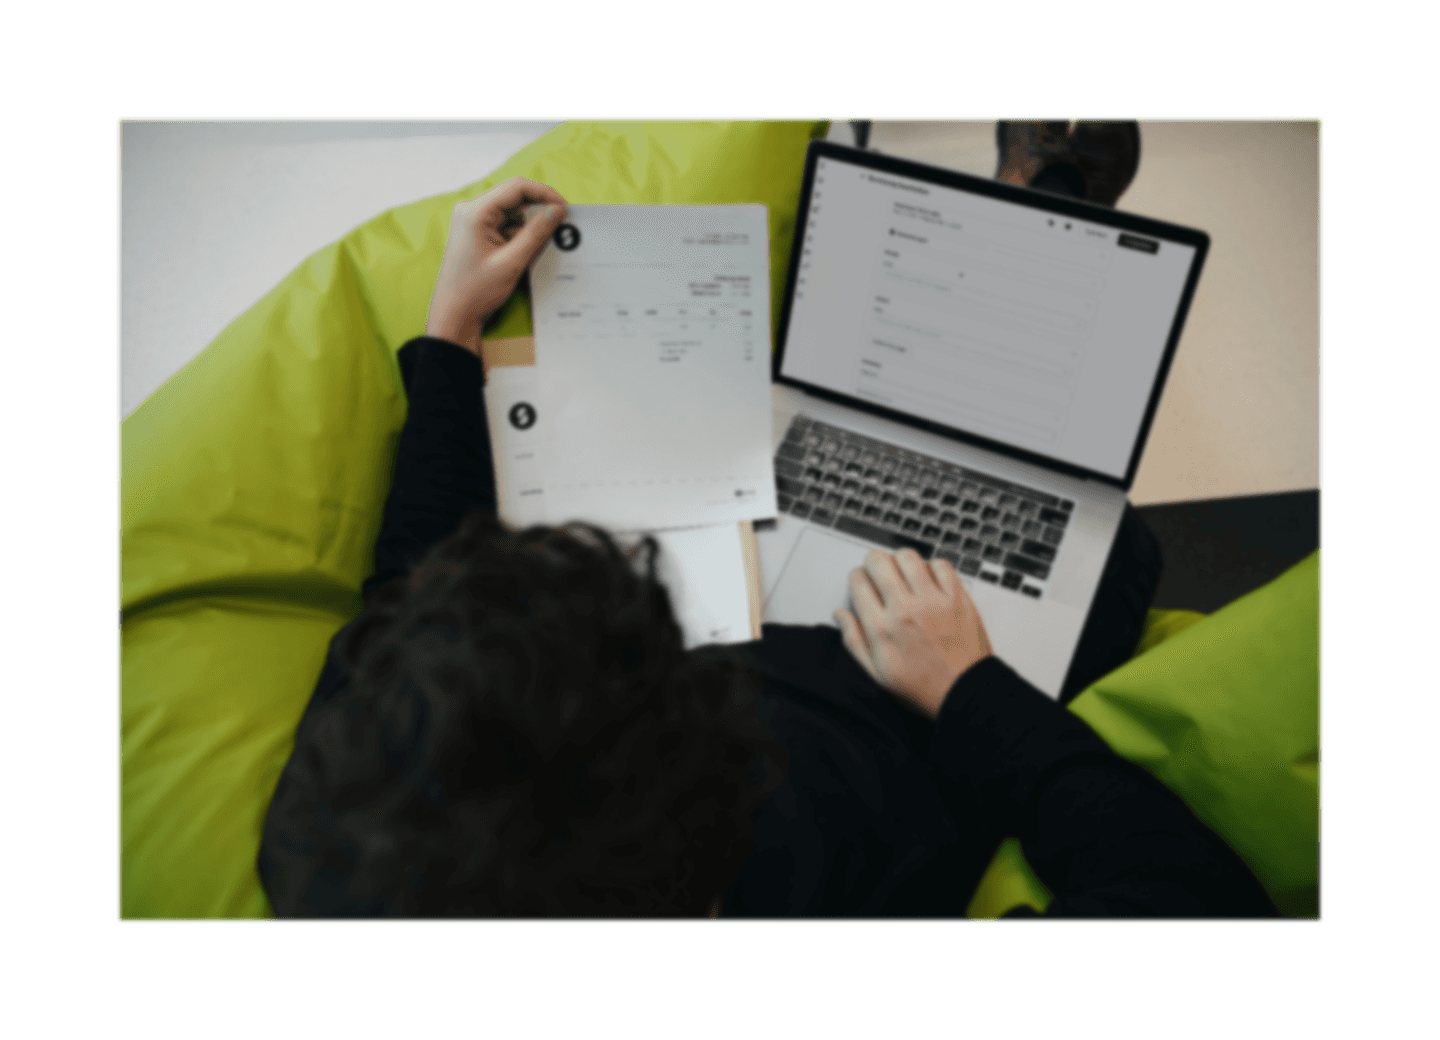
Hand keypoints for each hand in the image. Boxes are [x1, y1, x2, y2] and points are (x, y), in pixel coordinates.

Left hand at [425, 177, 568, 355]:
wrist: (454, 316)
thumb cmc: (475, 292)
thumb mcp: (512, 262)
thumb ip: (536, 233)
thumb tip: (557, 210)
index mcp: (475, 212)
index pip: (517, 188)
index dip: (545, 194)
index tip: (565, 208)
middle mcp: (472, 210)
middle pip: (515, 198)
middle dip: (538, 212)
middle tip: (560, 226)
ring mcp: (474, 222)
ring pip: (513, 213)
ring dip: (529, 227)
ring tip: (538, 249)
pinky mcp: (478, 233)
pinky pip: (506, 226)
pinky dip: (520, 236)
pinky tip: (525, 254)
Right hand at [833, 549, 993, 718]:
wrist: (965, 692)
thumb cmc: (923, 687)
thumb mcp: (878, 673)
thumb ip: (854, 641)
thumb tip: (841, 615)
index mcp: (882, 628)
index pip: (858, 582)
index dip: (857, 578)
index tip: (862, 584)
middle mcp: (905, 609)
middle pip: (879, 561)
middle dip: (873, 563)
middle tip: (879, 572)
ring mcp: (933, 601)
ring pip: (908, 557)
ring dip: (900, 561)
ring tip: (903, 574)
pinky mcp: (956, 597)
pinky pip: (940, 565)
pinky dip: (931, 568)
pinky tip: (928, 581)